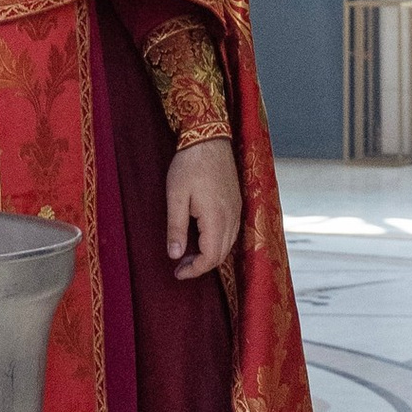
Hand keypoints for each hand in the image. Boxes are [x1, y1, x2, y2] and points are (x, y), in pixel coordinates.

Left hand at [166, 139, 241, 279]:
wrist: (209, 138)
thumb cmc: (189, 165)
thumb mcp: (176, 196)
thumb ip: (176, 228)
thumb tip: (174, 256)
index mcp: (216, 218)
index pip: (211, 257)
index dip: (195, 270)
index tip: (178, 272)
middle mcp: (232, 217)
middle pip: (221, 255)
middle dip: (201, 265)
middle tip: (180, 266)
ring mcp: (237, 210)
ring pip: (228, 244)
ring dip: (210, 254)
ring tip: (188, 254)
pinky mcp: (237, 202)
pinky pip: (231, 232)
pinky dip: (218, 242)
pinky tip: (202, 237)